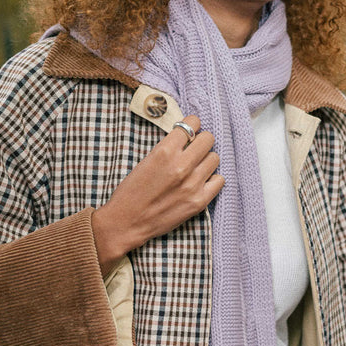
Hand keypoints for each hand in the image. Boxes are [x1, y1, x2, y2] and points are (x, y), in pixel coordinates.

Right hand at [91, 116, 223, 271]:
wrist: (126, 222)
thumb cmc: (131, 191)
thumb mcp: (146, 160)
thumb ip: (168, 148)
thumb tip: (187, 137)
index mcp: (164, 151)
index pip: (192, 124)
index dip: (191, 126)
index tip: (189, 132)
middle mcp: (181, 165)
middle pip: (208, 139)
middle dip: (201, 141)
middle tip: (194, 149)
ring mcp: (192, 184)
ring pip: (215, 158)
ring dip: (206, 160)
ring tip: (196, 167)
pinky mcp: (199, 201)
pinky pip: (220, 180)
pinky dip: (212, 179)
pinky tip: (201, 181)